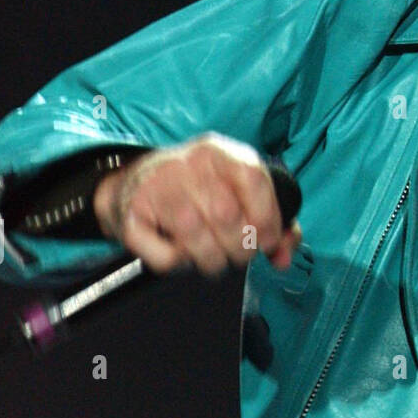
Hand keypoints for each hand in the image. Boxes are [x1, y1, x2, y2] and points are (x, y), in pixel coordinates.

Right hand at [92, 132, 301, 275]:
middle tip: (238, 255)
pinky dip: (179, 264)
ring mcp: (157, 186)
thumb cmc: (195, 190)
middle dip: (241, 248)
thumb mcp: (234, 189)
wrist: (132, 181)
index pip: (254, 179)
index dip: (268, 218)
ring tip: (213, 259)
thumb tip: (284, 254)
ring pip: (194, 234)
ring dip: (212, 259)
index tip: (269, 242)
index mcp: (220, 153)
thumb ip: (270, 219)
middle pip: (226, 214)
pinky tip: (182, 254)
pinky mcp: (133, 213)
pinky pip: (165, 255)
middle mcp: (189, 164)